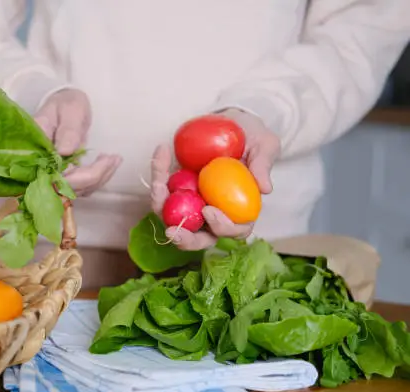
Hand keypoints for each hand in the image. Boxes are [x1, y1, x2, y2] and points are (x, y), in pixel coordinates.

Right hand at [34, 89, 121, 195]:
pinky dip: (99, 178)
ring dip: (100, 178)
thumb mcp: (68, 110)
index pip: (52, 176)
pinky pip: (83, 186)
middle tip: (114, 158)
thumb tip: (65, 152)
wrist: (64, 106)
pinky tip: (110, 164)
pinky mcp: (66, 176)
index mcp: (36, 151)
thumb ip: (67, 130)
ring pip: (77, 189)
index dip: (77, 177)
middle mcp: (42, 168)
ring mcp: (54, 174)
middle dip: (95, 176)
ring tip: (116, 159)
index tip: (102, 161)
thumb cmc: (65, 104)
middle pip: (67, 187)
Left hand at [150, 108, 280, 250]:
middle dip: (184, 239)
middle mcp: (214, 212)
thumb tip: (265, 188)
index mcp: (239, 209)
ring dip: (161, 206)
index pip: (233, 229)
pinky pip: (162, 188)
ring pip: (172, 217)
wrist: (232, 121)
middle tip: (172, 231)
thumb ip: (263, 164)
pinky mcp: (175, 187)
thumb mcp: (264, 145)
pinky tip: (162, 151)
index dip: (221, 227)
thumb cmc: (253, 138)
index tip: (209, 210)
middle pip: (199, 237)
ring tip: (158, 184)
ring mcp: (192, 202)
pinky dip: (158, 172)